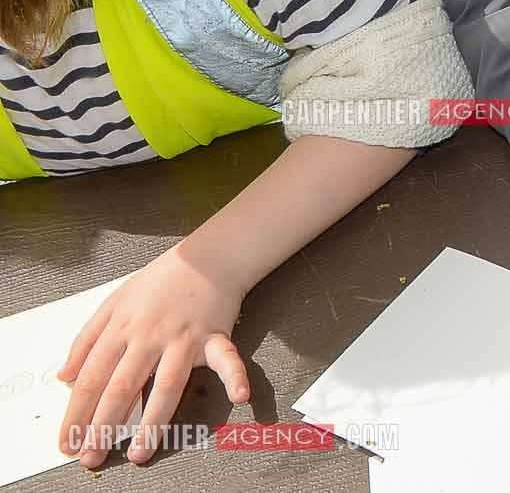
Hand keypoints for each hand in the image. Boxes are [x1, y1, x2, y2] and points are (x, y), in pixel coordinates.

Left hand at [58, 246, 250, 467]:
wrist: (207, 257)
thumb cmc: (161, 281)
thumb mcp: (113, 302)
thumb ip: (85, 340)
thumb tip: (64, 378)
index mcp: (121, 329)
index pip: (91, 379)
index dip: (76, 414)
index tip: (68, 441)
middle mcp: (149, 336)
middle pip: (122, 387)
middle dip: (102, 426)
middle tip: (92, 456)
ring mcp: (183, 338)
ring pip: (166, 385)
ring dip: (152, 422)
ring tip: (139, 452)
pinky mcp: (215, 336)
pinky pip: (227, 358)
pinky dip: (236, 377)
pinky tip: (240, 396)